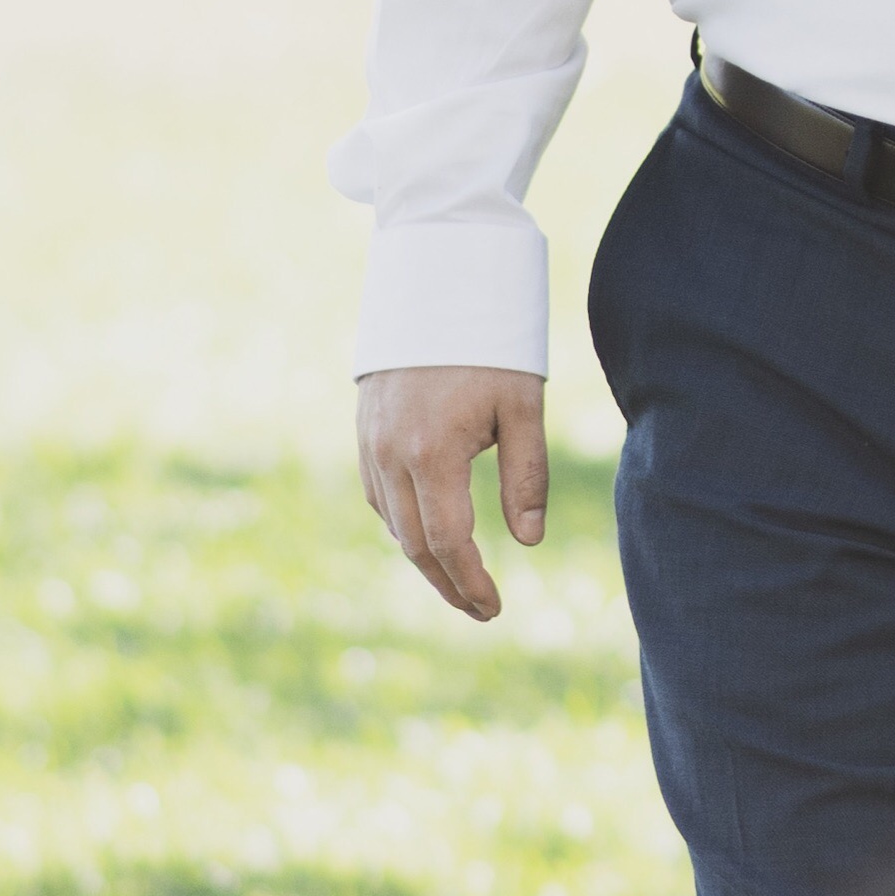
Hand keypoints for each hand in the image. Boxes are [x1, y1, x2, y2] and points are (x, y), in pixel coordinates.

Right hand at [358, 364, 549, 623]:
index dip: (470, 582)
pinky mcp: (365, 432)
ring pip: (393, 523)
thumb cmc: (490, 345)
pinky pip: (380, 496)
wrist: (436, 286)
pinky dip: (403, 524)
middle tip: (480, 609)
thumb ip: (527, 476)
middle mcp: (391, 455)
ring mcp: (371, 444)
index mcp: (432, 452)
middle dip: (448, 583)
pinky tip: (428, 535)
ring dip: (424, 559)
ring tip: (460, 581)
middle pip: (415, 543)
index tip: (493, 608)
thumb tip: (529, 542)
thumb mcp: (523, 405)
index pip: (448, 541)